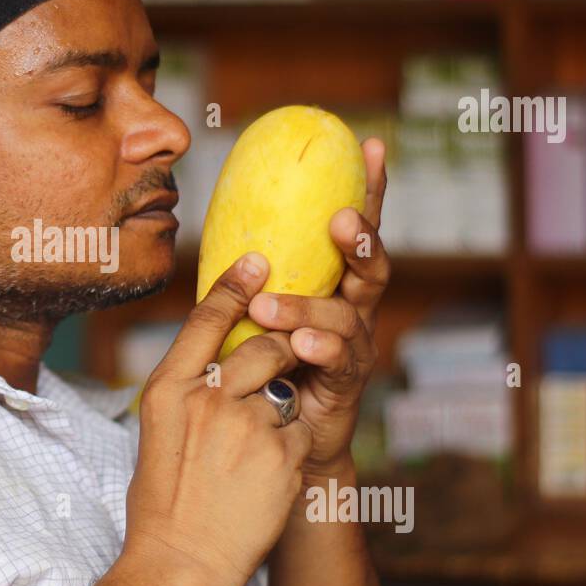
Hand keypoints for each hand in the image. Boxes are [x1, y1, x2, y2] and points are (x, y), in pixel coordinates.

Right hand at [124, 252, 314, 585]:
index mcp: (167, 389)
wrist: (179, 564)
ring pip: (287, 387)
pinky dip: (291, 448)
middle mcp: (206, 398)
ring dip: (283, 407)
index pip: (205, 320)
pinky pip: (300, 430)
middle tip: (281, 365)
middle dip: (281, 349)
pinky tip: (268, 476)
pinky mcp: (282, 455)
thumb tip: (216, 362)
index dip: (236, 286)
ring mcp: (246, 425)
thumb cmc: (163, 503)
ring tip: (258, 444)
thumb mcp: (159, 431)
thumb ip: (189, 390)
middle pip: (263, 345)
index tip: (259, 260)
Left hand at [245, 137, 390, 476]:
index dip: (368, 190)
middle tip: (341, 220)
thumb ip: (242, 276)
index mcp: (332, 285)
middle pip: (371, 266)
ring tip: (268, 308)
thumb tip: (211, 223)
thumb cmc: (261, 368)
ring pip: (346, 318)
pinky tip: (299, 346)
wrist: (280, 439)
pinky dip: (319, 350)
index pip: (354, 231)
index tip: (374, 146)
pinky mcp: (347, 387)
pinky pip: (339, 363)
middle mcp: (352, 311)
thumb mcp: (247, 313)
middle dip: (361, 240)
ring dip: (308, 308)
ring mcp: (354, 349)